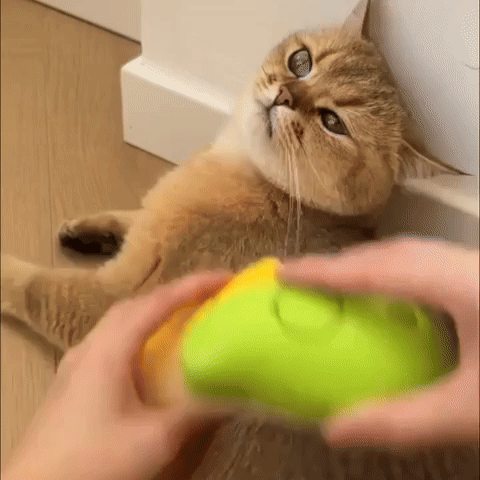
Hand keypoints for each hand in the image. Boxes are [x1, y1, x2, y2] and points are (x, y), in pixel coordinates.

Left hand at [2, 271, 231, 479]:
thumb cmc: (91, 463)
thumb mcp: (153, 440)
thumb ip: (196, 413)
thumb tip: (236, 394)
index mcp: (109, 350)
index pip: (157, 303)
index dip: (194, 285)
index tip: (227, 278)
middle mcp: (90, 346)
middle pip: (137, 305)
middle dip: (175, 295)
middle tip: (208, 296)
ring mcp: (77, 362)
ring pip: (121, 322)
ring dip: (155, 312)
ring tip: (184, 317)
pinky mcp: (73, 380)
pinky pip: (113, 340)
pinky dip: (140, 333)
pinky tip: (150, 355)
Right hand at [280, 237, 478, 450]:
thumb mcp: (469, 412)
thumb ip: (404, 420)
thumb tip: (335, 430)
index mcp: (462, 283)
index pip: (377, 270)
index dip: (326, 270)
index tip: (284, 272)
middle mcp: (468, 263)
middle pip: (393, 252)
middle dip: (344, 262)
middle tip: (305, 278)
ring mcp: (476, 265)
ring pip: (412, 252)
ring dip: (369, 264)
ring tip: (338, 281)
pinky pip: (427, 262)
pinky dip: (395, 271)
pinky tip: (391, 294)